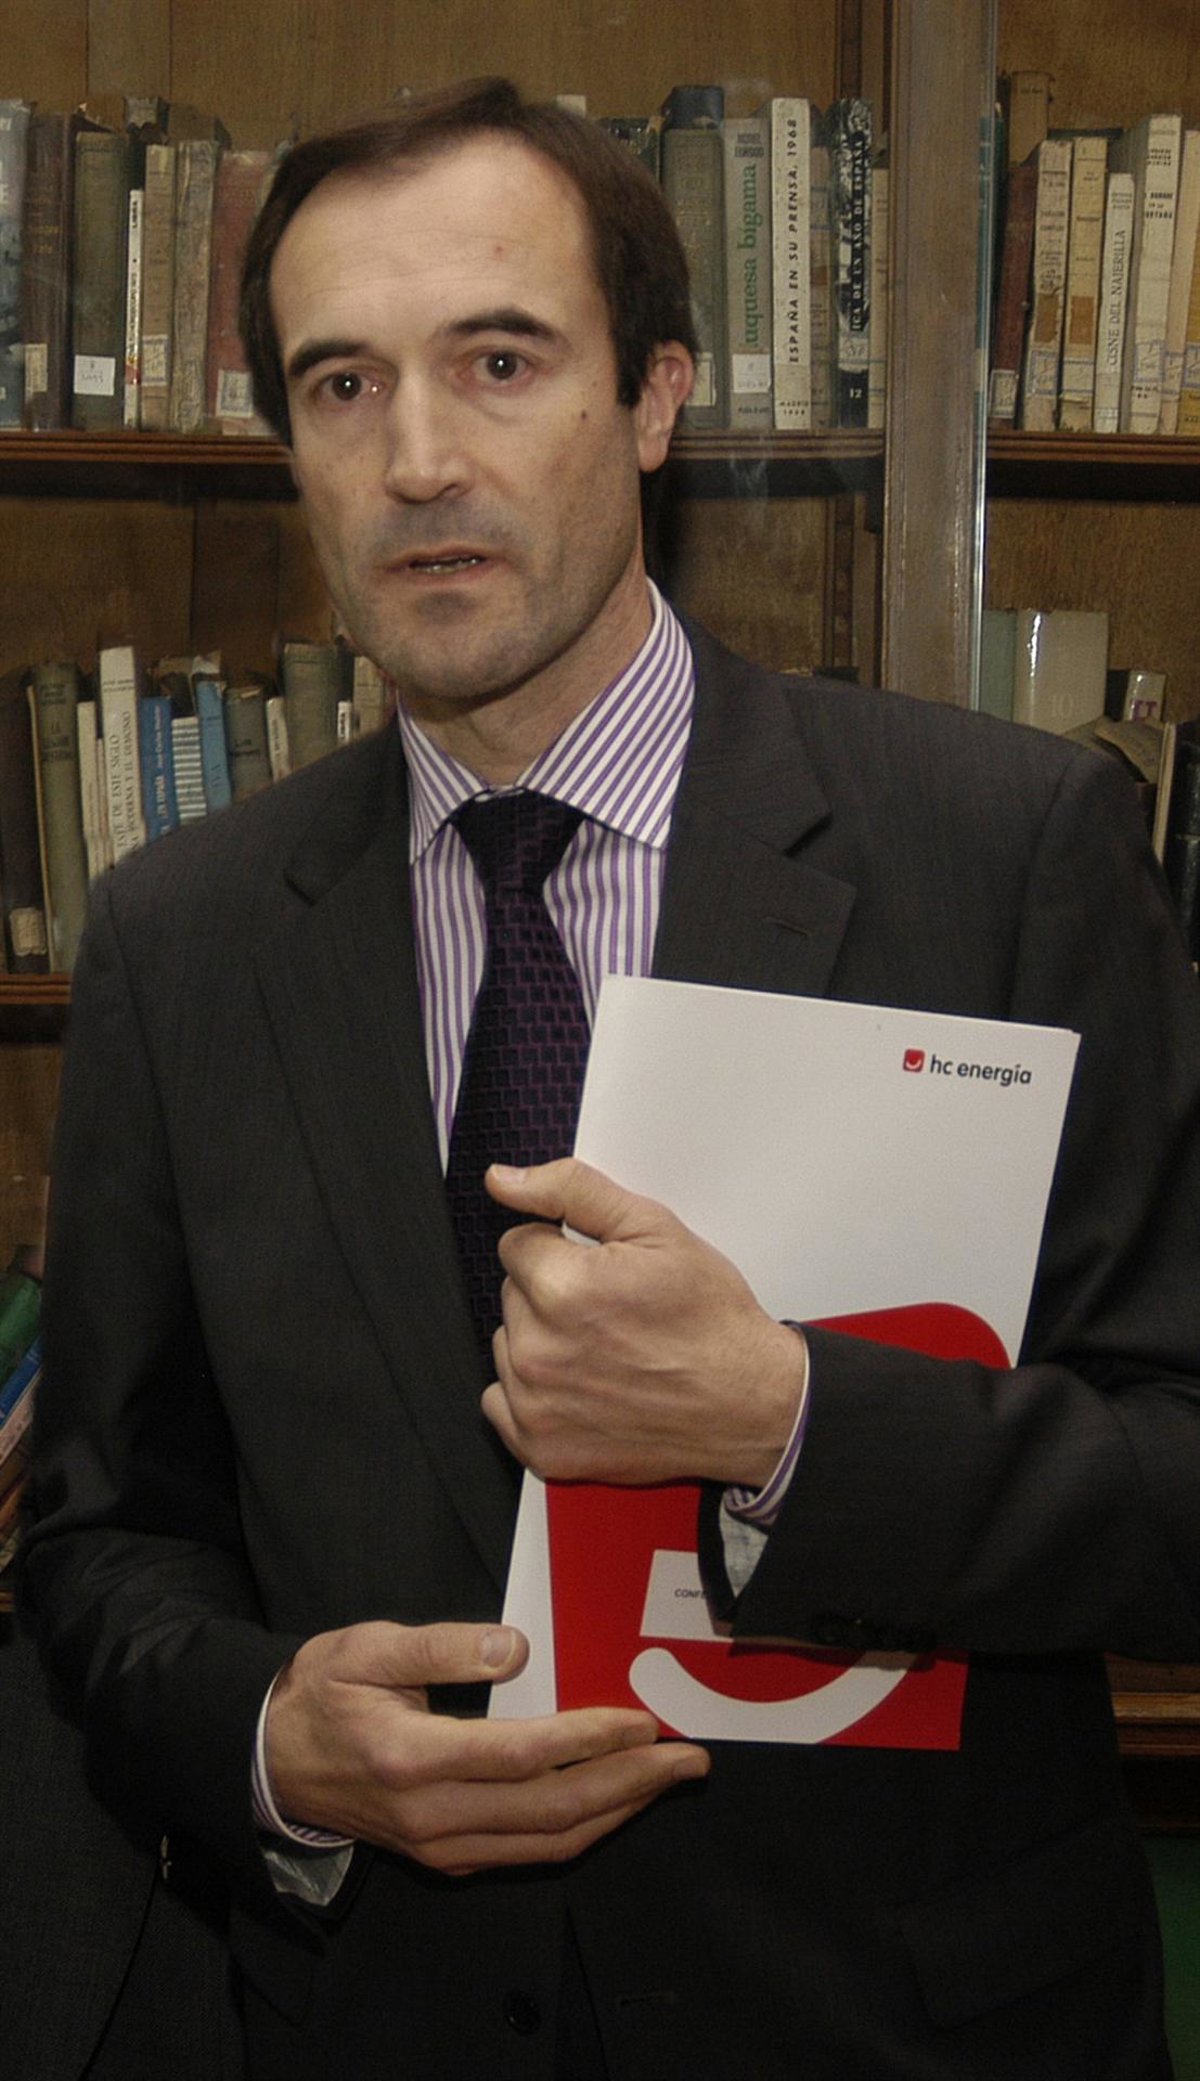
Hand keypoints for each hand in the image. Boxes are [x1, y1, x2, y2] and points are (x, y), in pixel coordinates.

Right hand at [265, 1619, 708, 1875]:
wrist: (271, 1760)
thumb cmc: (321, 1691)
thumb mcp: (368, 1646)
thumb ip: (442, 1645)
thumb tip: (516, 1648)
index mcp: (412, 1757)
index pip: (523, 1755)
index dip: (589, 1739)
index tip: (642, 1720)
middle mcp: (432, 1815)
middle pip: (551, 1811)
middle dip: (631, 1785)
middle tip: (689, 1759)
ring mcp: (440, 1845)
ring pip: (546, 1843)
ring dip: (617, 1814)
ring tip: (666, 1780)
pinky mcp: (445, 1857)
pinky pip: (526, 1852)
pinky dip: (579, 1830)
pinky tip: (612, 1802)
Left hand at [481, 1158, 806, 1488]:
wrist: (748, 1403)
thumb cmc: (710, 1320)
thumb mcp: (655, 1229)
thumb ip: (572, 1191)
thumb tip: (503, 1180)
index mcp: (562, 1289)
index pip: (517, 1244)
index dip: (562, 1250)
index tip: (601, 1271)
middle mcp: (539, 1352)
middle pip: (512, 1296)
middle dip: (551, 1295)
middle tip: (612, 1312)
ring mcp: (536, 1406)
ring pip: (509, 1346)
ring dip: (542, 1342)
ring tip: (604, 1352)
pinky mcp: (541, 1448)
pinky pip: (502, 1402)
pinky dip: (535, 1395)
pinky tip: (584, 1388)